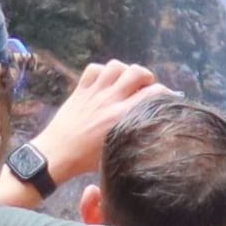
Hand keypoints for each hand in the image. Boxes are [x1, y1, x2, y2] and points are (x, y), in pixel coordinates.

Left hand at [29, 55, 160, 189]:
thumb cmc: (86, 160)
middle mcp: (109, 99)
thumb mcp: (117, 151)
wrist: (56, 154)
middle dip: (146, 76)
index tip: (168, 98)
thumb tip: (151, 128)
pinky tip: (105, 81)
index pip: (152, 93)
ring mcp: (93, 92)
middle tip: (145, 86)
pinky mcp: (79, 90)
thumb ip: (134, 136)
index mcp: (121, 116)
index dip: (166, 92)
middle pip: (136, 72)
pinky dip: (102, 71)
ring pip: (115, 66)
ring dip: (124, 70)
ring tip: (126, 81)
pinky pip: (94, 69)